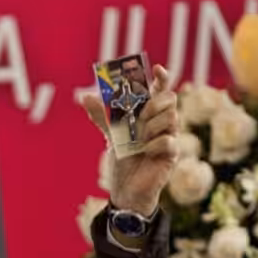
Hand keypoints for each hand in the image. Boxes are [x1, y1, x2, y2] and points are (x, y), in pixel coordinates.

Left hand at [82, 65, 179, 215]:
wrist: (125, 188)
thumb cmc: (123, 161)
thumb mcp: (110, 135)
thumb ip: (101, 116)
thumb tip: (85, 96)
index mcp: (150, 116)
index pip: (161, 91)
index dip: (162, 78)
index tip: (158, 68)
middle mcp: (162, 124)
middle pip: (170, 99)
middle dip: (154, 104)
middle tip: (140, 116)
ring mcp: (170, 137)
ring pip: (171, 117)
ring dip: (151, 127)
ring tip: (139, 140)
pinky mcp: (172, 154)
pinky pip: (168, 140)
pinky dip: (153, 145)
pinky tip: (145, 152)